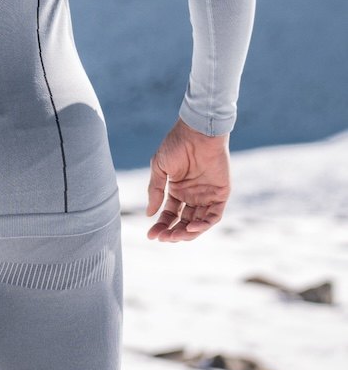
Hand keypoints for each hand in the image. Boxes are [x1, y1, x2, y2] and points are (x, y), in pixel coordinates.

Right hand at [146, 117, 229, 241]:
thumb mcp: (160, 167)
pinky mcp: (220, 194)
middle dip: (173, 232)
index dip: (161, 226)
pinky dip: (204, 224)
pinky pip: (214, 216)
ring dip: (187, 232)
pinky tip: (192, 227)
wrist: (197, 131)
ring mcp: (206, 196)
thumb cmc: (176, 145)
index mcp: (177, 190)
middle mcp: (192, 196)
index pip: (169, 214)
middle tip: (163, 238)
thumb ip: (156, 190)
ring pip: (198, 223)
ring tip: (176, 235)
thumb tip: (149, 213)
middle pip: (183, 222)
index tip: (151, 235)